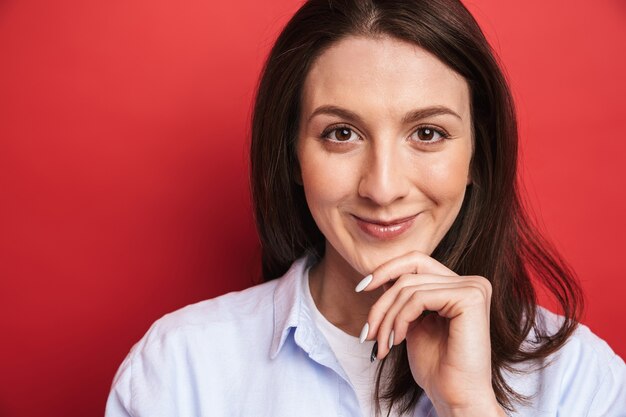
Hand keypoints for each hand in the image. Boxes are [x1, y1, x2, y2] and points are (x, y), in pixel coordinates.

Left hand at [357, 251, 505, 416]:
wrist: (454, 397)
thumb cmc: (435, 366)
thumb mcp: (412, 321)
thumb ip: (404, 296)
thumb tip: (380, 274)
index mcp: (460, 285)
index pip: (415, 262)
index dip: (386, 270)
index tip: (361, 288)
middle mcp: (472, 281)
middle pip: (409, 274)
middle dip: (382, 302)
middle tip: (368, 331)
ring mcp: (474, 287)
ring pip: (409, 287)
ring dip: (387, 318)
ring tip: (383, 344)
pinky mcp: (471, 298)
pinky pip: (419, 298)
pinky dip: (400, 319)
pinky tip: (398, 341)